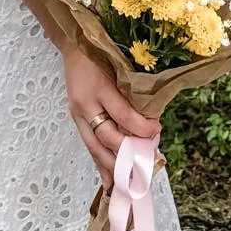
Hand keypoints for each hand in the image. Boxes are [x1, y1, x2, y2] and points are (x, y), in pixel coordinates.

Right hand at [63, 46, 158, 186]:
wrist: (74, 45)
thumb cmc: (101, 52)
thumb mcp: (118, 64)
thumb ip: (132, 89)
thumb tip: (152, 114)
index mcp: (99, 87)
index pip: (122, 113)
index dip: (140, 127)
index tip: (156, 132)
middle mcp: (86, 104)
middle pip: (106, 136)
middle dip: (127, 153)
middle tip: (145, 164)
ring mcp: (78, 114)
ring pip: (95, 147)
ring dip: (112, 167)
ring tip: (126, 185)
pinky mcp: (76, 119)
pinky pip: (89, 146)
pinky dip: (99, 164)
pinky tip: (109, 181)